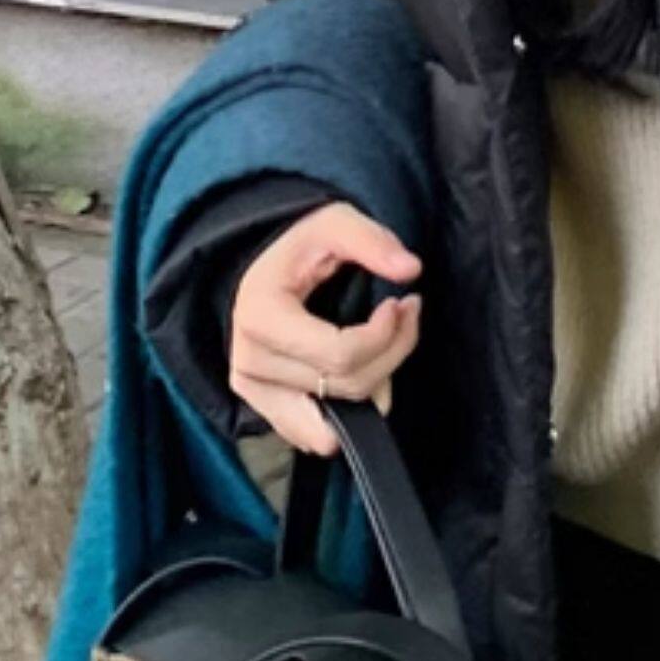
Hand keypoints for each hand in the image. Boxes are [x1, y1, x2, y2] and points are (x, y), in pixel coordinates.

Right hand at [227, 201, 422, 460]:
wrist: (267, 271)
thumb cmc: (301, 248)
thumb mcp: (334, 223)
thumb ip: (372, 241)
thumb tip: (410, 270)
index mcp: (259, 315)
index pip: (339, 354)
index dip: (385, 336)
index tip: (401, 304)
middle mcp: (249, 362)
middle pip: (347, 385)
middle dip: (392, 352)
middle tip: (405, 315)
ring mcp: (255, 392)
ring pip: (341, 417)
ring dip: (378, 382)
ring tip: (383, 343)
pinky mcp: (266, 411)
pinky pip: (318, 437)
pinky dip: (350, 412)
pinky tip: (359, 371)